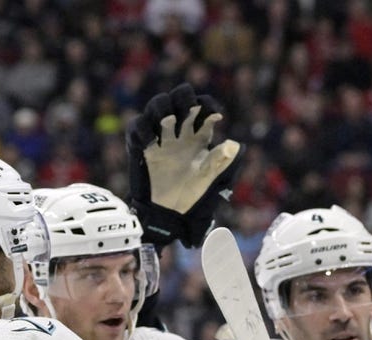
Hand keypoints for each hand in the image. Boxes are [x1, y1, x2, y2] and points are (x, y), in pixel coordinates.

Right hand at [126, 83, 243, 247]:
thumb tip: (234, 144)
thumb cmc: (193, 190)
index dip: (209, 106)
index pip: (203, 109)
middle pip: (179, 100)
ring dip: (162, 108)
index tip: (216, 116)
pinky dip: (142, 129)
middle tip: (191, 107)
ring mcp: (162, 138)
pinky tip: (152, 141)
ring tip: (169, 119)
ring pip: (158, 107)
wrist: (172, 209)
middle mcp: (181, 131)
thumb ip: (220, 160)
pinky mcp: (145, 147)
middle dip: (184, 98)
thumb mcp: (209, 176)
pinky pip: (137, 128)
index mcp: (199, 135)